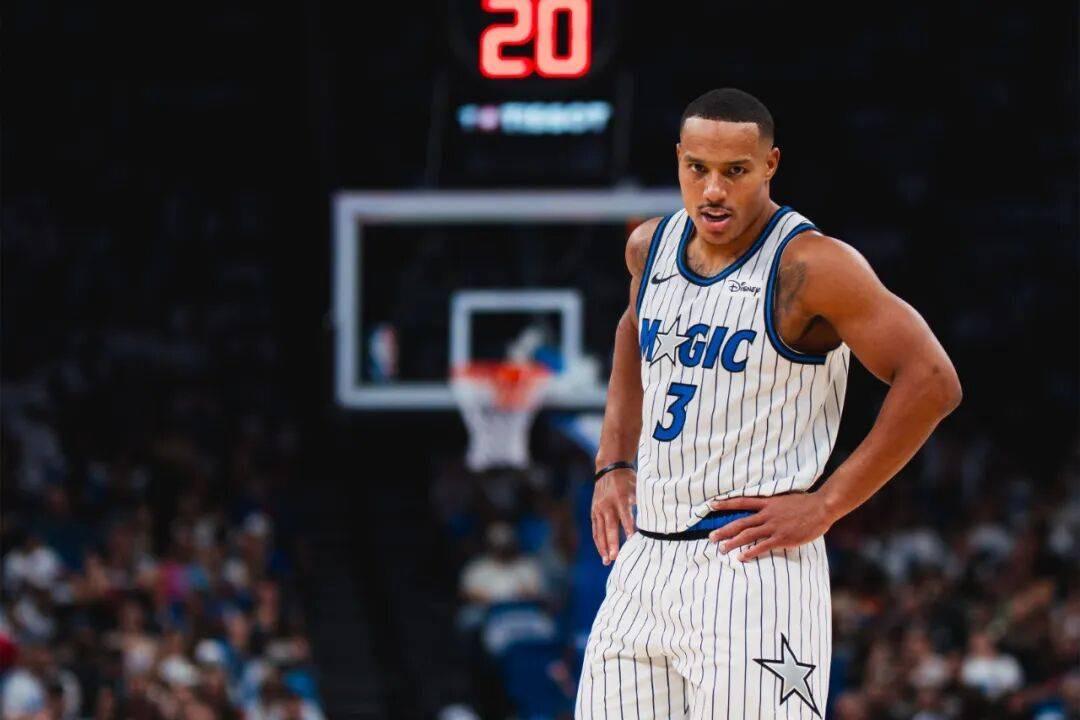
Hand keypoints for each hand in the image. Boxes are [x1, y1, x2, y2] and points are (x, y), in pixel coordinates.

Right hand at [590, 468, 635, 565]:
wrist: (609, 468)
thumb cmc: (627, 480)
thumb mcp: (638, 488)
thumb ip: (643, 503)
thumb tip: (656, 519)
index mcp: (620, 498)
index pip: (625, 516)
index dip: (628, 528)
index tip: (632, 540)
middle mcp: (607, 505)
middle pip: (610, 527)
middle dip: (612, 543)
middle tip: (614, 558)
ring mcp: (599, 509)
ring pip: (600, 531)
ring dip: (603, 546)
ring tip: (607, 561)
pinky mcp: (594, 512)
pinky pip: (596, 529)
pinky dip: (598, 541)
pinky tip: (602, 553)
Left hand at [707, 493, 833, 561]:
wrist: (821, 507)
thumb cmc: (806, 503)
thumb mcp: (785, 499)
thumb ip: (773, 504)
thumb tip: (765, 507)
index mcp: (767, 503)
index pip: (741, 502)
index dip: (725, 503)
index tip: (711, 505)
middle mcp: (767, 514)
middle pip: (740, 522)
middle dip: (724, 530)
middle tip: (710, 537)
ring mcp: (774, 526)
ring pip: (747, 535)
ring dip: (732, 543)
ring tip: (721, 549)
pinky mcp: (782, 538)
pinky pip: (762, 546)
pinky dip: (750, 552)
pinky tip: (741, 557)